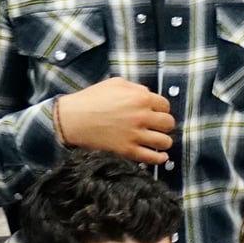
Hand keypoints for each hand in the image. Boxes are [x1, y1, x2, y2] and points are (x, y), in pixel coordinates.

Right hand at [57, 78, 174, 164]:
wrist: (74, 119)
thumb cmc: (92, 99)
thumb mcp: (116, 84)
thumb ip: (136, 89)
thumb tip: (148, 96)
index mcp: (140, 97)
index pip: (165, 105)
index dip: (162, 110)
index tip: (157, 114)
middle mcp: (142, 116)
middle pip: (168, 124)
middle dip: (165, 125)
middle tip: (159, 128)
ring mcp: (136, 135)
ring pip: (165, 142)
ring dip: (164, 142)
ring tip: (159, 142)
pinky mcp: (129, 151)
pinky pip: (152, 158)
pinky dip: (160, 158)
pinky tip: (161, 157)